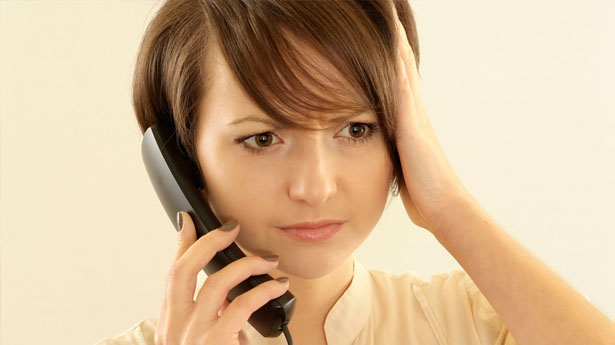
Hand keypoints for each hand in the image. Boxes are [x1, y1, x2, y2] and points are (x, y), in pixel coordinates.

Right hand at [154, 212, 288, 344]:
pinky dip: (264, 290)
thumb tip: (229, 296)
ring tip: (269, 261)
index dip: (181, 244)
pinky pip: (242, 303)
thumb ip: (212, 318)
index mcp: (170, 324)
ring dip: (247, 265)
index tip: (189, 219)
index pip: (172, 275)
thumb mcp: (207, 341)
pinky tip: (278, 286)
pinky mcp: (215, 342)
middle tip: (232, 227)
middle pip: (183, 270)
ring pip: (217, 282)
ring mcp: (192, 334)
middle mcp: (174, 327)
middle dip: (208, 242)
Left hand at [391, 5, 474, 234]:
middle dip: (390, 26)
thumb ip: (392, 144)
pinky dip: (392, 49)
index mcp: (406, 112)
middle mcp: (410, 102)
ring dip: (392, 29)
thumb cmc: (422, 189)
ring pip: (399, 56)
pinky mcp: (408, 114)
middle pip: (398, 53)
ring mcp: (412, 106)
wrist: (442, 204)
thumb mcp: (401, 160)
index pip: (394, 68)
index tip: (376, 17)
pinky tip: (385, 27)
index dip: (387, 43)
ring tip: (384, 2)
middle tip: (383, 0)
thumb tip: (378, 143)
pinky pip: (398, 72)